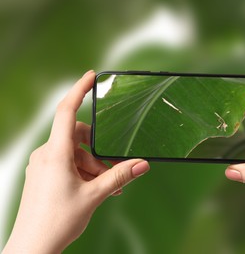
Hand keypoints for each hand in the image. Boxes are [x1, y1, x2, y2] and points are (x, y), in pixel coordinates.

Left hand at [3, 71, 149, 253]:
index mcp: (55, 154)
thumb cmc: (56, 222)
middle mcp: (46, 155)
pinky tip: (94, 189)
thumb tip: (142, 164)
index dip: (79, 90)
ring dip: (93, 166)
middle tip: (112, 173)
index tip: (91, 75)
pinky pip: (67, 163)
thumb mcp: (94, 195)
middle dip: (98, 152)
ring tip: (106, 188)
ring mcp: (43, 164)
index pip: (66, 111)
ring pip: (74, 153)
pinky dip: (83, 171)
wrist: (33, 247)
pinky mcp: (44, 174)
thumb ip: (119, 176)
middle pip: (78, 137)